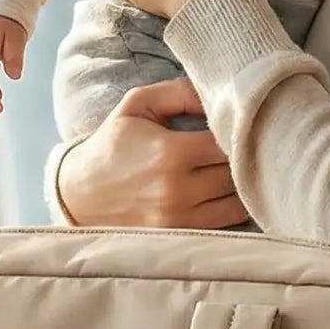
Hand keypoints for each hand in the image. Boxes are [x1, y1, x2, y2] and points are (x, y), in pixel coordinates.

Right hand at [55, 78, 247, 228]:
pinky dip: (235, 207)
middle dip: (247, 157)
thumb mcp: (137, 104)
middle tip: (249, 145)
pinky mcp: (181, 235)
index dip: (241, 131)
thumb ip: (179, 93)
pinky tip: (231, 191)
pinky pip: (227, 223)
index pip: (229, 141)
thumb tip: (218, 93)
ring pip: (239, 201)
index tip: (242, 124)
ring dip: (246, 185)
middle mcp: (178, 189)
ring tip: (242, 169)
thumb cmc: (113, 144)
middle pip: (239, 172)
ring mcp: (181, 218)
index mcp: (171, 152)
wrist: (80, 194)